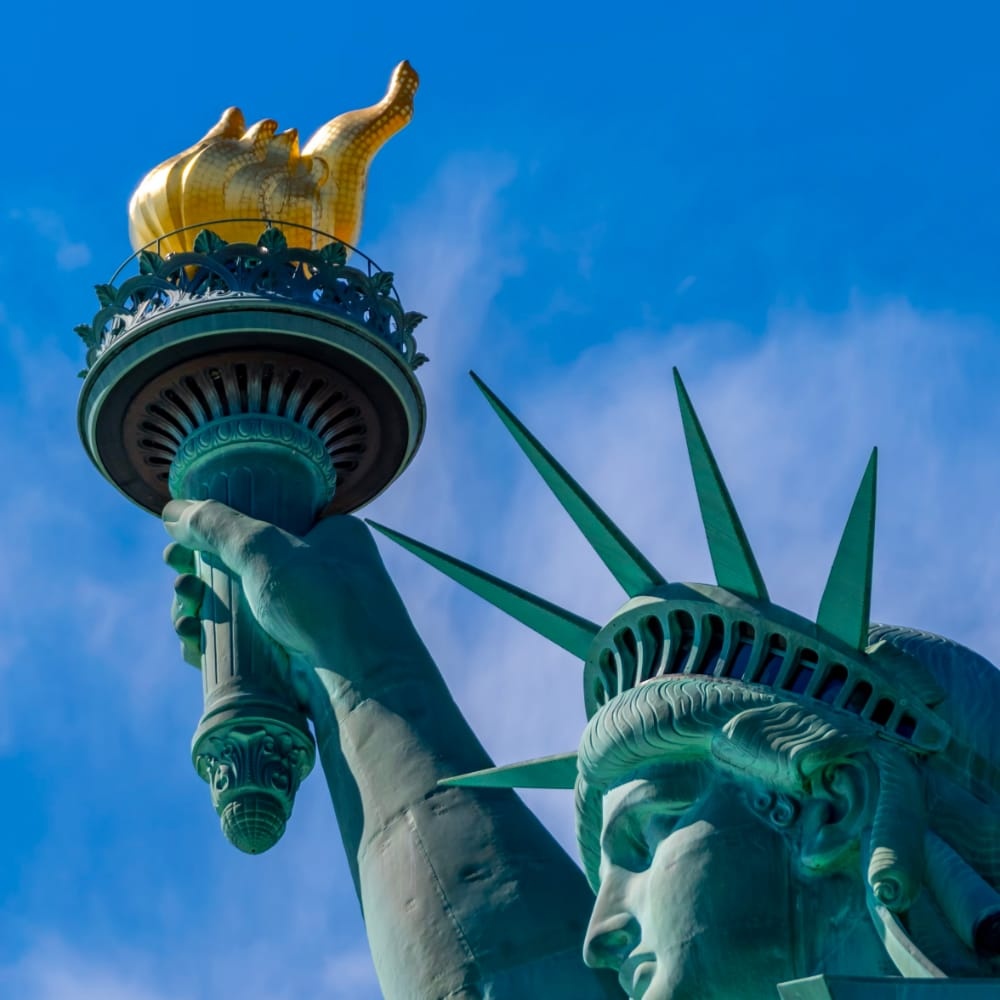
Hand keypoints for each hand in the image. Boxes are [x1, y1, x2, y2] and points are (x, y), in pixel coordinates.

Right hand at [162, 499, 393, 672]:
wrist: (364, 684)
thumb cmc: (325, 602)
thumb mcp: (266, 548)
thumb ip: (218, 526)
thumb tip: (173, 510)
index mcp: (332, 535)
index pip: (269, 521)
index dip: (222, 530)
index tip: (182, 539)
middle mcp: (324, 574)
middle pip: (246, 567)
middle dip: (201, 574)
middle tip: (177, 580)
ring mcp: (309, 618)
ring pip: (241, 608)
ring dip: (201, 610)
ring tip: (182, 617)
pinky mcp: (294, 658)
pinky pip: (245, 644)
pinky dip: (215, 642)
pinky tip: (191, 644)